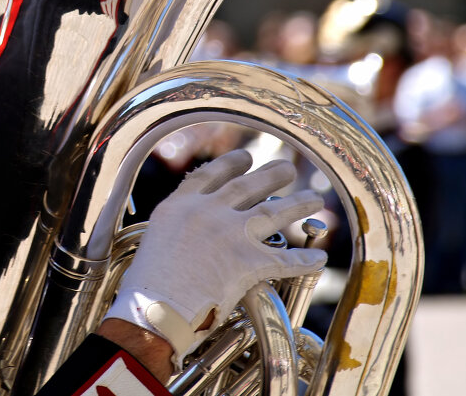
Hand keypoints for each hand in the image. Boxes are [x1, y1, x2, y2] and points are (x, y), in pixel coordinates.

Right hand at [103, 149, 325, 368]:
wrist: (154, 309)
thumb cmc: (146, 287)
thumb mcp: (154, 242)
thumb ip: (175, 231)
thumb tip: (185, 240)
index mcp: (180, 205)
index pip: (210, 175)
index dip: (231, 164)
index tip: (246, 157)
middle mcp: (206, 211)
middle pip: (247, 186)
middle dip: (271, 175)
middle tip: (287, 168)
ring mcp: (229, 233)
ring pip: (272, 212)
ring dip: (297, 204)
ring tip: (314, 198)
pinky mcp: (247, 261)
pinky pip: (284, 260)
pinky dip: (304, 261)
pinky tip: (319, 259)